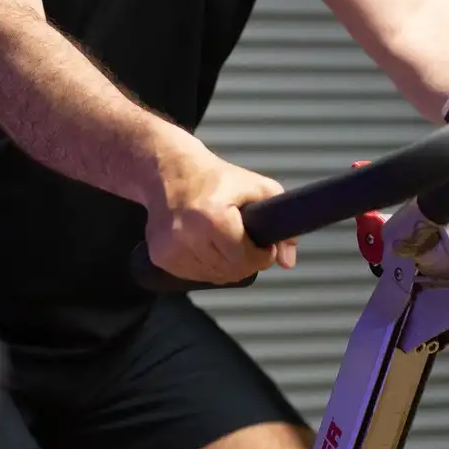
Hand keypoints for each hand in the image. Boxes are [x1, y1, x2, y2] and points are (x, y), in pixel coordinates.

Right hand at [144, 134, 298, 283]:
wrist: (170, 172)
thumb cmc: (215, 180)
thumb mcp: (257, 188)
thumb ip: (281, 222)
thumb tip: (288, 261)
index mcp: (212, 217)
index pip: (246, 258)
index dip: (262, 255)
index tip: (263, 247)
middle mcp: (187, 235)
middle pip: (231, 271)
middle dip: (246, 262)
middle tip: (246, 243)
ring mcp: (170, 249)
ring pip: (213, 277)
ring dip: (225, 266)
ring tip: (224, 241)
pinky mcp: (160, 257)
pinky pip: (193, 276)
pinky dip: (205, 267)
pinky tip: (206, 245)